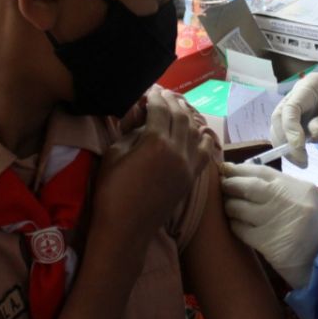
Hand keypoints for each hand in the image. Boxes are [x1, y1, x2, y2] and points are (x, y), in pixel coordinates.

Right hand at [94, 88, 215, 243]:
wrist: (126, 228)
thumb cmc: (112, 191)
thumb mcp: (114, 154)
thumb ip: (132, 132)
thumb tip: (144, 120)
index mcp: (156, 142)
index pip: (160, 109)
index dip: (155, 97)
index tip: (150, 90)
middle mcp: (177, 150)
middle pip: (180, 116)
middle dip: (172, 101)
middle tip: (163, 94)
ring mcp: (188, 165)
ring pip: (194, 130)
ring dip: (187, 115)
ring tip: (177, 108)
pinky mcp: (192, 177)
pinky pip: (205, 151)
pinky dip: (203, 137)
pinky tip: (199, 130)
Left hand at [221, 163, 317, 289]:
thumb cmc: (314, 227)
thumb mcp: (306, 198)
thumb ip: (283, 187)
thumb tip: (248, 176)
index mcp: (295, 186)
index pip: (261, 171)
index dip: (239, 168)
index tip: (226, 168)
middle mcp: (283, 199)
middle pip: (246, 186)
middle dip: (229, 184)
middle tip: (221, 185)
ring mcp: (272, 219)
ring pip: (238, 207)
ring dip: (229, 205)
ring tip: (228, 206)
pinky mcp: (264, 240)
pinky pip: (239, 228)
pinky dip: (234, 224)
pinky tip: (235, 224)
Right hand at [270, 73, 317, 167]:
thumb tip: (311, 135)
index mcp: (310, 86)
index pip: (291, 108)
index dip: (290, 129)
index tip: (299, 148)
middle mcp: (298, 94)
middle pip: (279, 117)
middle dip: (284, 139)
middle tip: (300, 160)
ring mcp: (297, 108)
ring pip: (279, 127)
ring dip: (285, 145)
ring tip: (301, 162)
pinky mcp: (298, 121)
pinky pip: (286, 134)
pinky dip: (289, 147)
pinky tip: (300, 158)